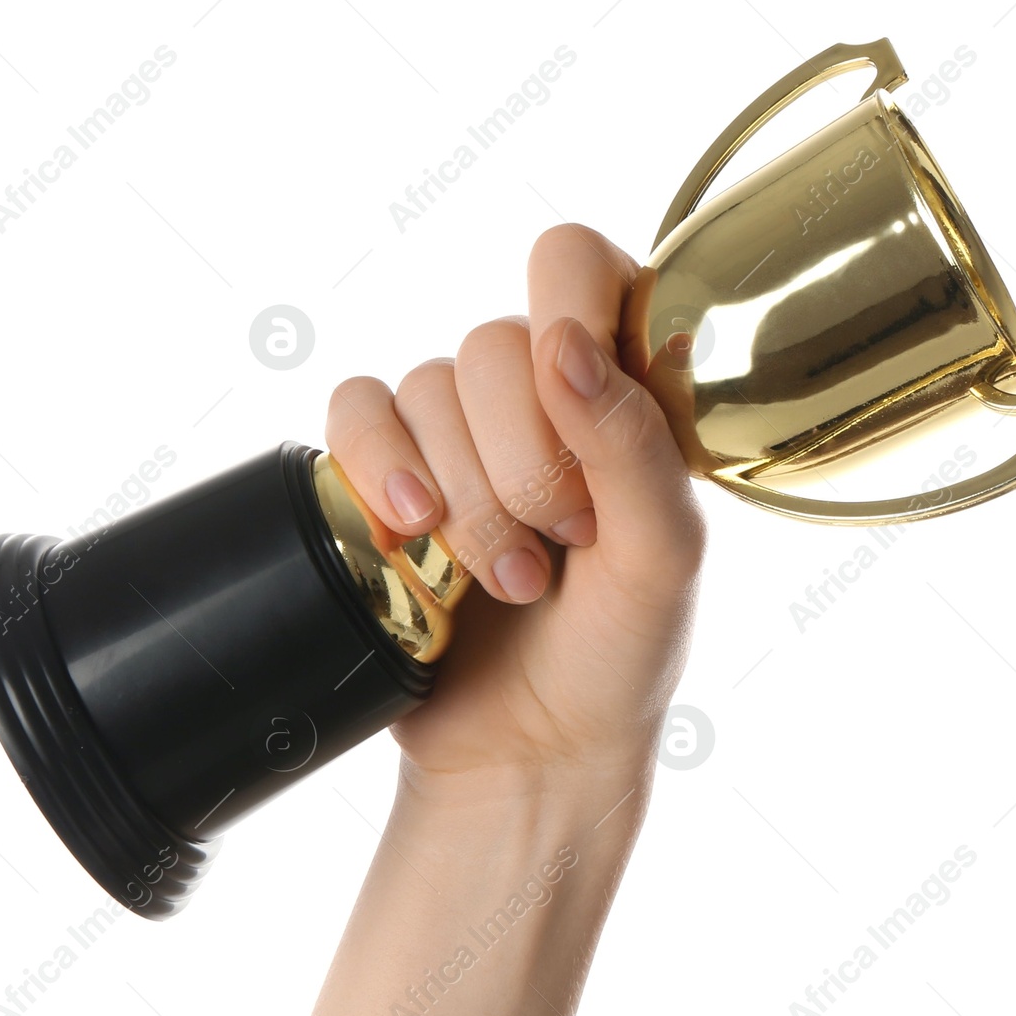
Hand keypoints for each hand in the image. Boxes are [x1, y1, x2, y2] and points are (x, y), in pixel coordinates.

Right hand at [325, 224, 707, 799]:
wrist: (528, 749)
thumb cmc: (618, 653)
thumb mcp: (661, 557)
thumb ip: (630, 444)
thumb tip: (559, 342)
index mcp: (621, 389)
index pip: (579, 265)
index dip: (570, 315)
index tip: (577, 402)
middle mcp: (533, 395)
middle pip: (494, 342)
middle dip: (523, 461)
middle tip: (560, 543)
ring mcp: (453, 433)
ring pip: (425, 387)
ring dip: (464, 497)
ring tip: (506, 579)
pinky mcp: (382, 472)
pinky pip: (354, 412)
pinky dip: (376, 466)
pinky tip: (412, 530)